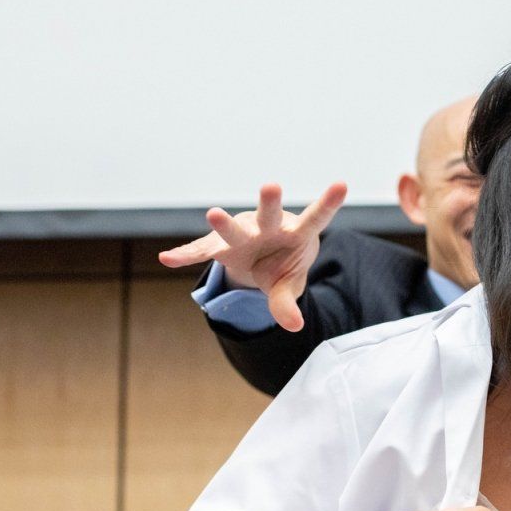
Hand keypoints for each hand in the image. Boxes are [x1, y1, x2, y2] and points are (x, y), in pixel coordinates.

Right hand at [158, 182, 348, 331]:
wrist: (261, 261)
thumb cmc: (283, 267)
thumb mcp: (289, 286)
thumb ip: (288, 303)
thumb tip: (294, 326)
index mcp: (296, 233)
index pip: (316, 219)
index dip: (328, 204)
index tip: (342, 185)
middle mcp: (268, 227)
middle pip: (269, 215)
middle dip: (269, 203)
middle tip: (271, 187)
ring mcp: (242, 234)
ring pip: (234, 228)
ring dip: (224, 224)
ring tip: (213, 215)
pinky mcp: (219, 246)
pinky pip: (202, 251)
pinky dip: (187, 255)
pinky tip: (168, 259)